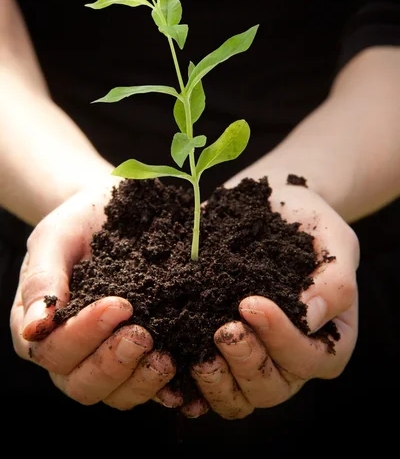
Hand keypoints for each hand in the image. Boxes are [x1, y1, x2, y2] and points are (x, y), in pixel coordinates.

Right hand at [10, 177, 178, 409]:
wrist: (114, 213)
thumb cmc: (80, 222)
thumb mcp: (56, 237)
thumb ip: (42, 279)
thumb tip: (36, 327)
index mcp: (40, 326)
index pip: (53, 350)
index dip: (85, 335)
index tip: (122, 304)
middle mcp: (69, 351)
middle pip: (80, 383)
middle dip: (113, 363)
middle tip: (144, 334)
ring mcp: (104, 357)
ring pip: (114, 393)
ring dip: (140, 382)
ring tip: (167, 358)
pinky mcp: (138, 358)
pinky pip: (147, 387)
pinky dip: (166, 391)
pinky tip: (185, 384)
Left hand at [189, 183, 358, 418]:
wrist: (273, 209)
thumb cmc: (309, 224)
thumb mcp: (334, 238)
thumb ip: (334, 280)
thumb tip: (311, 317)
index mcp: (327, 340)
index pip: (306, 358)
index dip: (279, 338)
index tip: (250, 303)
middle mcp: (290, 360)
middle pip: (270, 389)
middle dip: (245, 362)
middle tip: (223, 329)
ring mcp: (254, 360)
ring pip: (237, 398)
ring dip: (215, 382)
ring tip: (198, 354)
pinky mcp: (219, 352)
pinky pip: (202, 387)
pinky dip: (185, 387)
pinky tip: (169, 373)